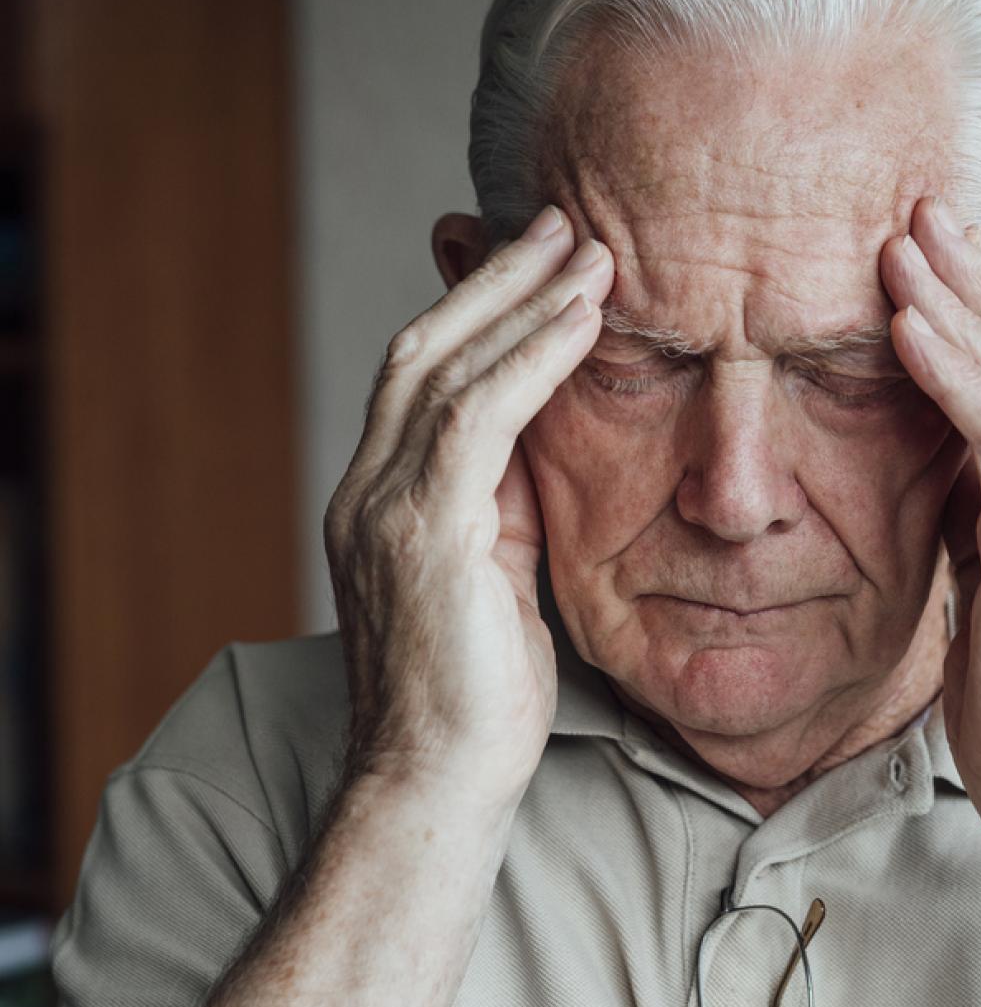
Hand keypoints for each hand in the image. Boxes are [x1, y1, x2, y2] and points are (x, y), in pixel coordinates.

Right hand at [323, 206, 610, 809]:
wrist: (436, 786)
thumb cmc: (480, 695)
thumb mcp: (498, 574)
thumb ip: (507, 501)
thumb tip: (547, 436)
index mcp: (383, 498)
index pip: (422, 373)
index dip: (476, 305)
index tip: (535, 255)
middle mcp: (367, 490)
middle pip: (424, 346)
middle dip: (494, 276)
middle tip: (564, 221)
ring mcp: (384, 508)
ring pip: (443, 364)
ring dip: (522, 298)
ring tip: (588, 248)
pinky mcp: (421, 533)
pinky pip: (477, 416)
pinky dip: (531, 356)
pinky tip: (582, 318)